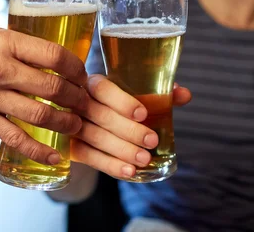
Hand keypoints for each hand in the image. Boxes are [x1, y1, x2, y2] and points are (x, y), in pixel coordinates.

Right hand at [0, 22, 89, 165]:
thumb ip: (19, 45)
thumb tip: (52, 57)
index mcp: (6, 43)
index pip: (54, 56)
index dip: (76, 67)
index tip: (83, 74)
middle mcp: (0, 69)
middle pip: (52, 88)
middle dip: (76, 98)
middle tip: (86, 102)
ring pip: (38, 114)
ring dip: (64, 123)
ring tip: (77, 125)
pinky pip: (14, 137)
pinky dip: (37, 150)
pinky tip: (54, 157)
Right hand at [70, 75, 191, 178]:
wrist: (87, 121)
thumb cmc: (116, 105)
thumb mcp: (133, 95)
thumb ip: (158, 93)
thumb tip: (184, 94)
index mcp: (92, 82)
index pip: (103, 89)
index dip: (122, 101)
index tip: (143, 114)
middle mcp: (77, 101)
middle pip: (100, 115)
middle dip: (129, 130)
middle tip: (152, 141)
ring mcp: (70, 124)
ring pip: (94, 137)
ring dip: (121, 150)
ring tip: (144, 159)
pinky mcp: (69, 146)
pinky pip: (88, 156)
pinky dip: (109, 165)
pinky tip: (128, 171)